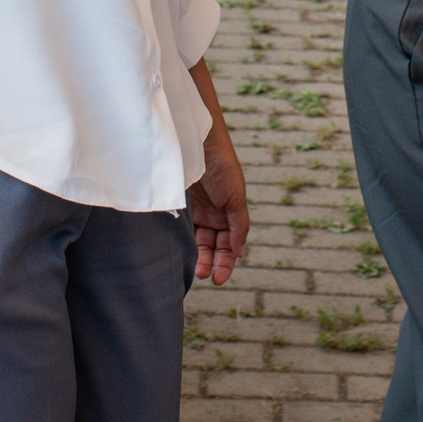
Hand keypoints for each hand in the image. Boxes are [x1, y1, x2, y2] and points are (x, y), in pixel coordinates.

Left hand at [188, 119, 251, 284]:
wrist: (199, 142)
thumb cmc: (222, 166)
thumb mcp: (236, 197)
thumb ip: (238, 225)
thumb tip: (240, 252)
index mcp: (231, 213)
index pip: (229, 245)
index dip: (226, 262)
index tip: (219, 279)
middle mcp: (215, 214)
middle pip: (214, 246)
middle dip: (211, 262)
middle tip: (204, 276)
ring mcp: (198, 210)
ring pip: (199, 241)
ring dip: (198, 256)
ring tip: (195, 270)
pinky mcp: (182, 205)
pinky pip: (185, 229)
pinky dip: (185, 242)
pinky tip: (183, 253)